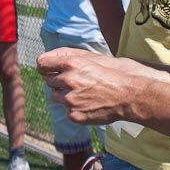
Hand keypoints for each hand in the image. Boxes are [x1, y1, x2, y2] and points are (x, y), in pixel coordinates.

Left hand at [36, 48, 160, 124]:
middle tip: (76, 82)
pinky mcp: (74, 115)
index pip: (42, 63)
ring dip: (65, 94)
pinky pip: (66, 110)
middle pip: (48, 81)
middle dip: (58, 81)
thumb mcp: (90, 57)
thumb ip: (67, 55)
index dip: (45, 67)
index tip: (48, 69)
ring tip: (83, 93)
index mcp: (71, 64)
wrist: (128, 96)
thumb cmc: (111, 74)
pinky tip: (88, 103)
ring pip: (55, 96)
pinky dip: (74, 108)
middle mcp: (67, 81)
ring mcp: (70, 100)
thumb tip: (48, 58)